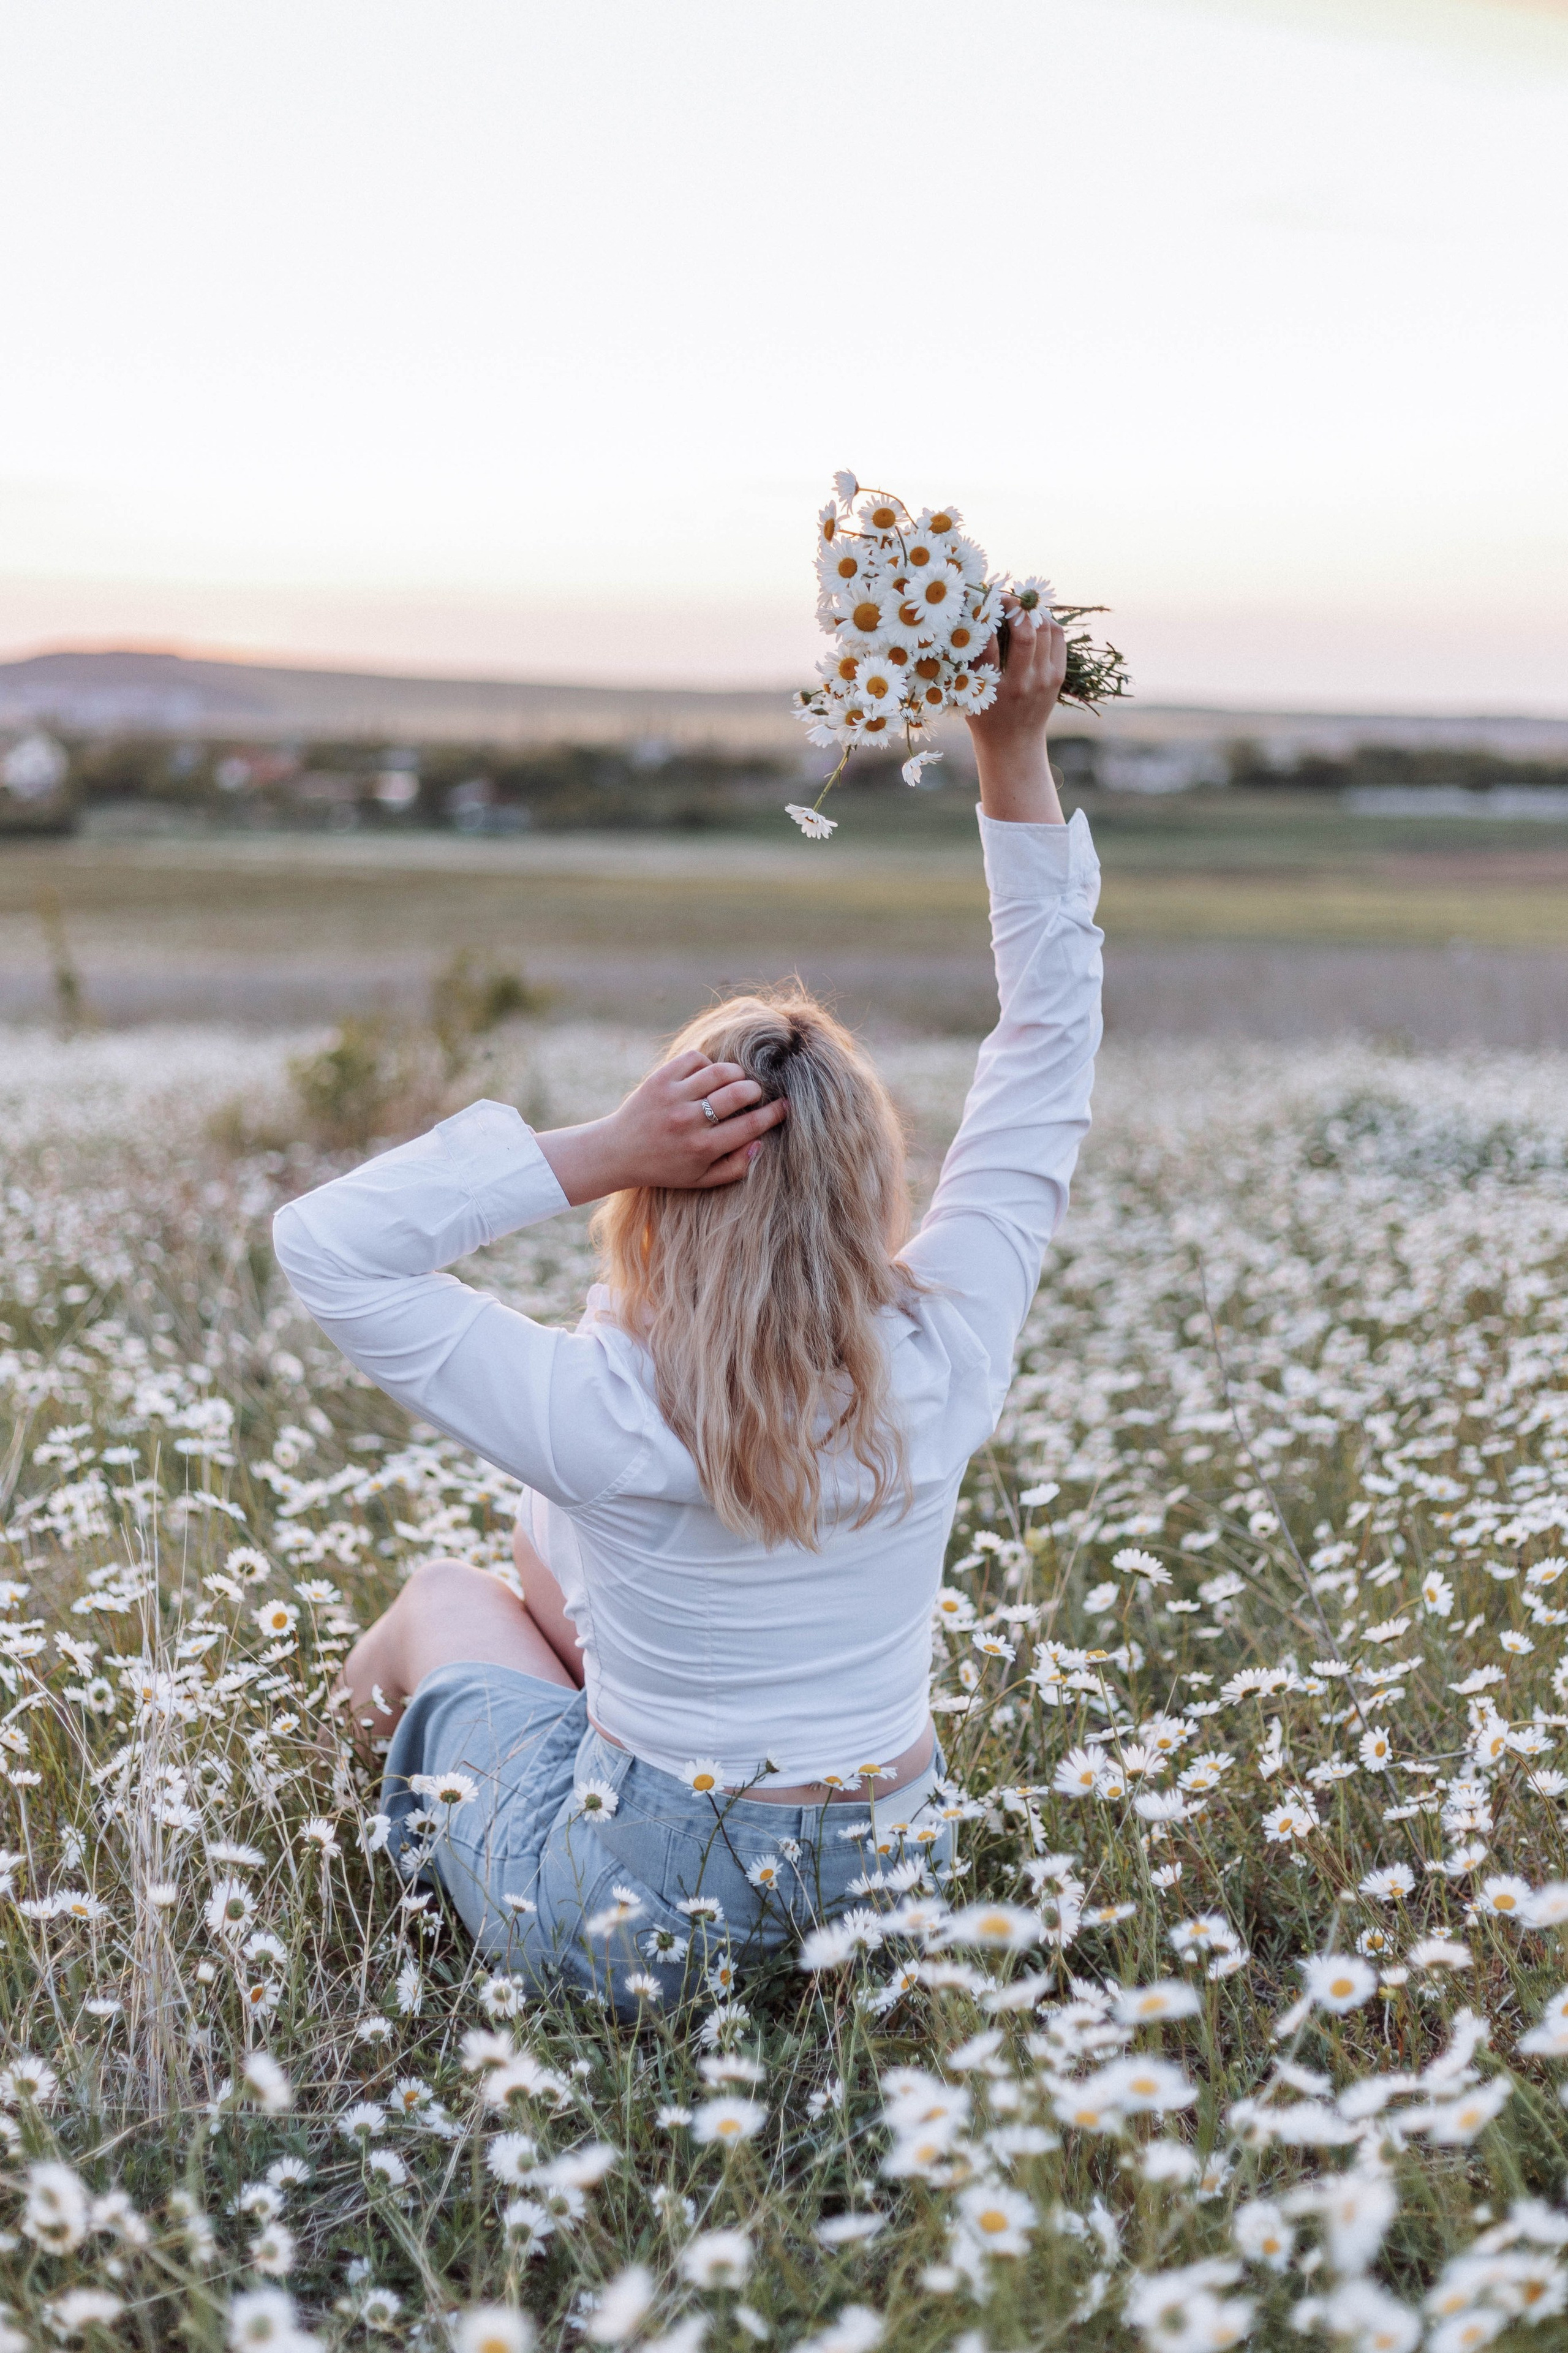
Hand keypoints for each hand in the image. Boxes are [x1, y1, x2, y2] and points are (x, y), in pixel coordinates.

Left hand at [536, 1050, 788, 1204]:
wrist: (618, 1152)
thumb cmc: (665, 1167)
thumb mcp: (700, 1180)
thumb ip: (735, 1168)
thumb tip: (760, 1143)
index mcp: (703, 1148)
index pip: (751, 1125)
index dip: (774, 1113)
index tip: (785, 1106)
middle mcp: (689, 1121)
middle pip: (740, 1093)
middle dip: (755, 1090)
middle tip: (753, 1094)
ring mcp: (673, 1097)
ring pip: (720, 1071)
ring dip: (735, 1074)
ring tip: (734, 1081)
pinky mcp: (660, 1079)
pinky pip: (696, 1058)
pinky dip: (707, 1063)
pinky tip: (705, 1076)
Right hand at [965, 600, 1068, 823]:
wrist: (1013, 745)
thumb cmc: (983, 715)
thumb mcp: (968, 692)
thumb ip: (967, 660)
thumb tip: (968, 616)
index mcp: (993, 689)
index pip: (988, 643)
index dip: (984, 616)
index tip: (979, 601)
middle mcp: (1022, 683)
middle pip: (1025, 632)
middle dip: (1014, 607)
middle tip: (1002, 598)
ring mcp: (1044, 680)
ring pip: (1045, 630)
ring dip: (1032, 611)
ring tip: (1018, 605)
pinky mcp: (1057, 676)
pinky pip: (1058, 638)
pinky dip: (1047, 621)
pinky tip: (1034, 617)